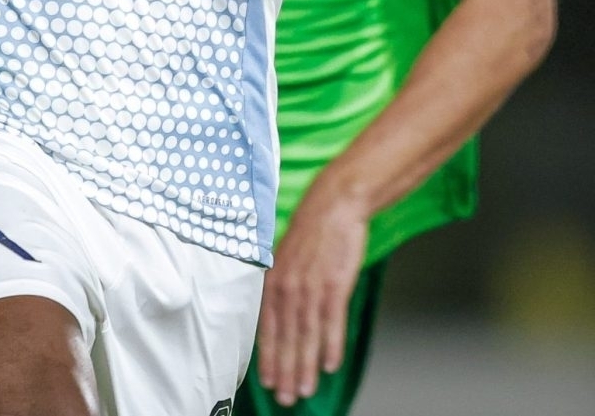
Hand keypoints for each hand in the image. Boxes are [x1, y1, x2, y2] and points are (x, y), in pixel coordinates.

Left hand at [255, 177, 369, 406]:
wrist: (333, 205)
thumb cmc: (310, 232)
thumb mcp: (285, 257)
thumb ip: (281, 286)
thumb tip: (278, 317)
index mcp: (273, 280)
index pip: (267, 327)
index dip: (267, 357)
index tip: (267, 382)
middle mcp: (288, 285)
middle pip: (286, 337)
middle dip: (285, 371)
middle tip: (286, 398)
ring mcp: (311, 286)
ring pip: (307, 335)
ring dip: (306, 366)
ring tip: (305, 391)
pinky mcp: (334, 284)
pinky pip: (332, 321)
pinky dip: (331, 344)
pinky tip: (330, 365)